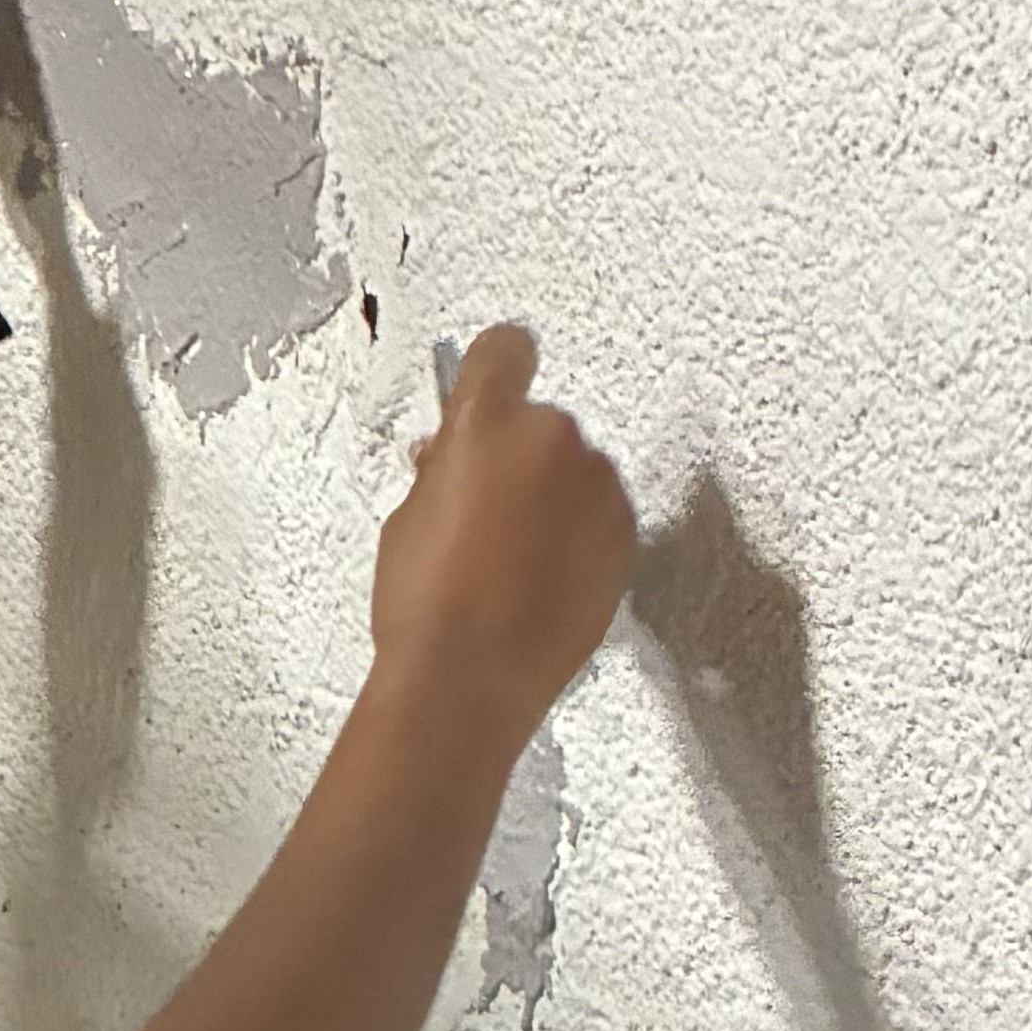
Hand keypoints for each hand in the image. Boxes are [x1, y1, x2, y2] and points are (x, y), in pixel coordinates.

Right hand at [369, 324, 636, 740]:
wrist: (468, 681)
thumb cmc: (428, 609)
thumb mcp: (406, 519)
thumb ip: (440, 469)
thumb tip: (453, 460)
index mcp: (487, 424)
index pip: (506, 349)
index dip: (495, 366)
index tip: (494, 377)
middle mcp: (554, 444)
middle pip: (541, 423)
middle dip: (516, 456)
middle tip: (479, 508)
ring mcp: (597, 491)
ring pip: (575, 471)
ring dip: (551, 498)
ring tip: (507, 558)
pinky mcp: (625, 538)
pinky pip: (598, 517)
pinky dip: (577, 537)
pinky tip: (535, 579)